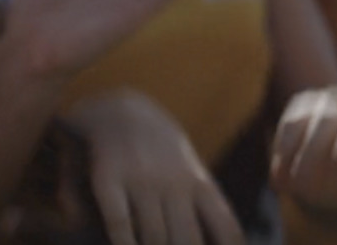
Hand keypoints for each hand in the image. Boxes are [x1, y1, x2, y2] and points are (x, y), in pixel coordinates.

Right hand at [64, 90, 243, 244]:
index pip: (225, 226)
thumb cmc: (159, 145)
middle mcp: (173, 182)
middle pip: (187, 241)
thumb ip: (202, 203)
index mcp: (198, 181)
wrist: (119, 106)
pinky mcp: (108, 178)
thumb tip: (228, 242)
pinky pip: (119, 222)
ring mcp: (141, 180)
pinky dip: (126, 243)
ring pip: (153, 237)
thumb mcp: (189, 167)